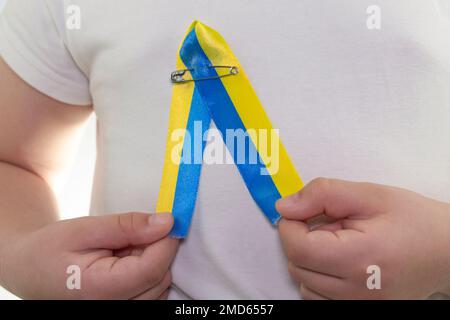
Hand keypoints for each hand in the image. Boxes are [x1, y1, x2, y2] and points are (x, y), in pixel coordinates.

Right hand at [0, 212, 177, 298]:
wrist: (31, 270)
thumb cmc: (51, 249)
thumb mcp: (85, 229)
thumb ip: (127, 226)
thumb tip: (166, 223)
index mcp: (100, 291)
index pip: (152, 269)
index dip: (166, 241)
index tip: (168, 220)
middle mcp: (115, 309)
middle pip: (160, 277)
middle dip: (157, 249)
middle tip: (133, 234)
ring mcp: (122, 312)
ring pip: (160, 285)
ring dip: (153, 261)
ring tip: (123, 250)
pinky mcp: (127, 308)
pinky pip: (154, 292)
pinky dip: (148, 272)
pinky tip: (126, 263)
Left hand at [276, 178, 449, 298]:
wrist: (446, 251)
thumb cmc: (413, 221)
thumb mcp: (369, 195)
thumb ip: (322, 195)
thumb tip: (285, 207)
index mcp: (358, 259)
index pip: (297, 248)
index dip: (291, 224)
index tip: (304, 211)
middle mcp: (356, 292)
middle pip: (297, 265)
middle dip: (302, 238)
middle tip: (331, 224)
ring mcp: (357, 306)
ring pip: (304, 283)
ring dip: (310, 258)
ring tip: (340, 243)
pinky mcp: (358, 310)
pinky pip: (318, 297)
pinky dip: (319, 276)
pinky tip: (340, 260)